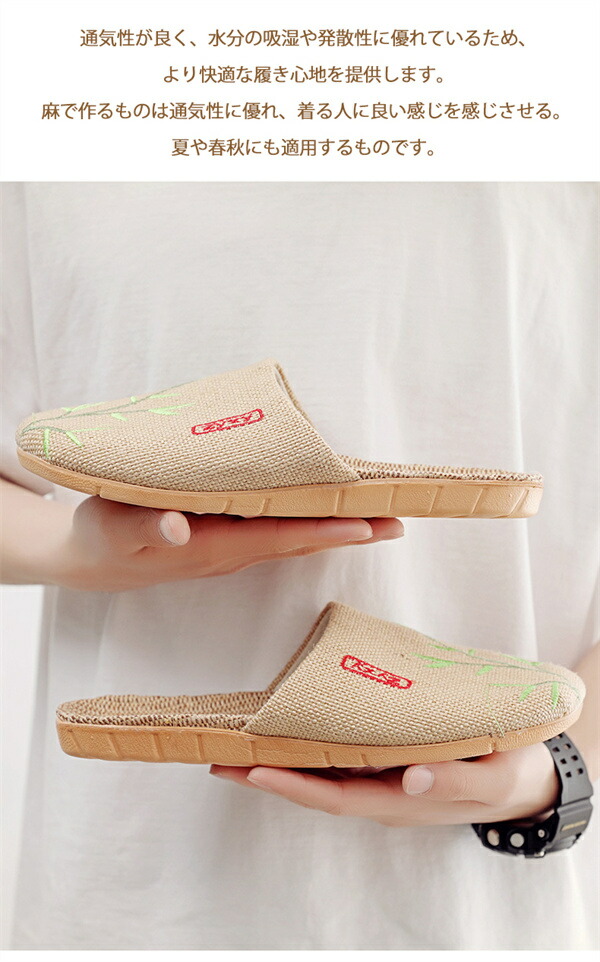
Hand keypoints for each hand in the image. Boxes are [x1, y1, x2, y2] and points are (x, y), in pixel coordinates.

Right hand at [51, 496, 403, 590]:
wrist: (93, 560)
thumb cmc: (103, 538)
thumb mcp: (115, 528)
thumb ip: (146, 527)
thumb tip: (179, 528)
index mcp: (214, 547)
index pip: (282, 538)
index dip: (325, 530)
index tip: (368, 525)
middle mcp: (233, 552)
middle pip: (301, 541)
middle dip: (349, 533)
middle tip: (398, 522)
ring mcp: (233, 549)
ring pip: (294, 538)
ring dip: (335, 529)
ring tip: (378, 518)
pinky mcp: (226, 540)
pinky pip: (278, 531)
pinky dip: (308, 523)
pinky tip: (326, 512)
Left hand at [210, 741, 560, 826]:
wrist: (527, 778)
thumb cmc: (509, 775)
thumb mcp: (493, 779)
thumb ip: (455, 781)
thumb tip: (410, 777)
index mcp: (401, 799)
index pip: (335, 796)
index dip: (293, 784)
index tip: (254, 769)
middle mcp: (383, 791)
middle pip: (317, 786)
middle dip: (269, 773)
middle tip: (222, 757)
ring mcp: (384, 777)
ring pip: (325, 770)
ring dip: (283, 758)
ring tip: (242, 741)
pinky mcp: (390, 758)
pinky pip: (343, 754)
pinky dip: (312, 743)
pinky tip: (292, 727)